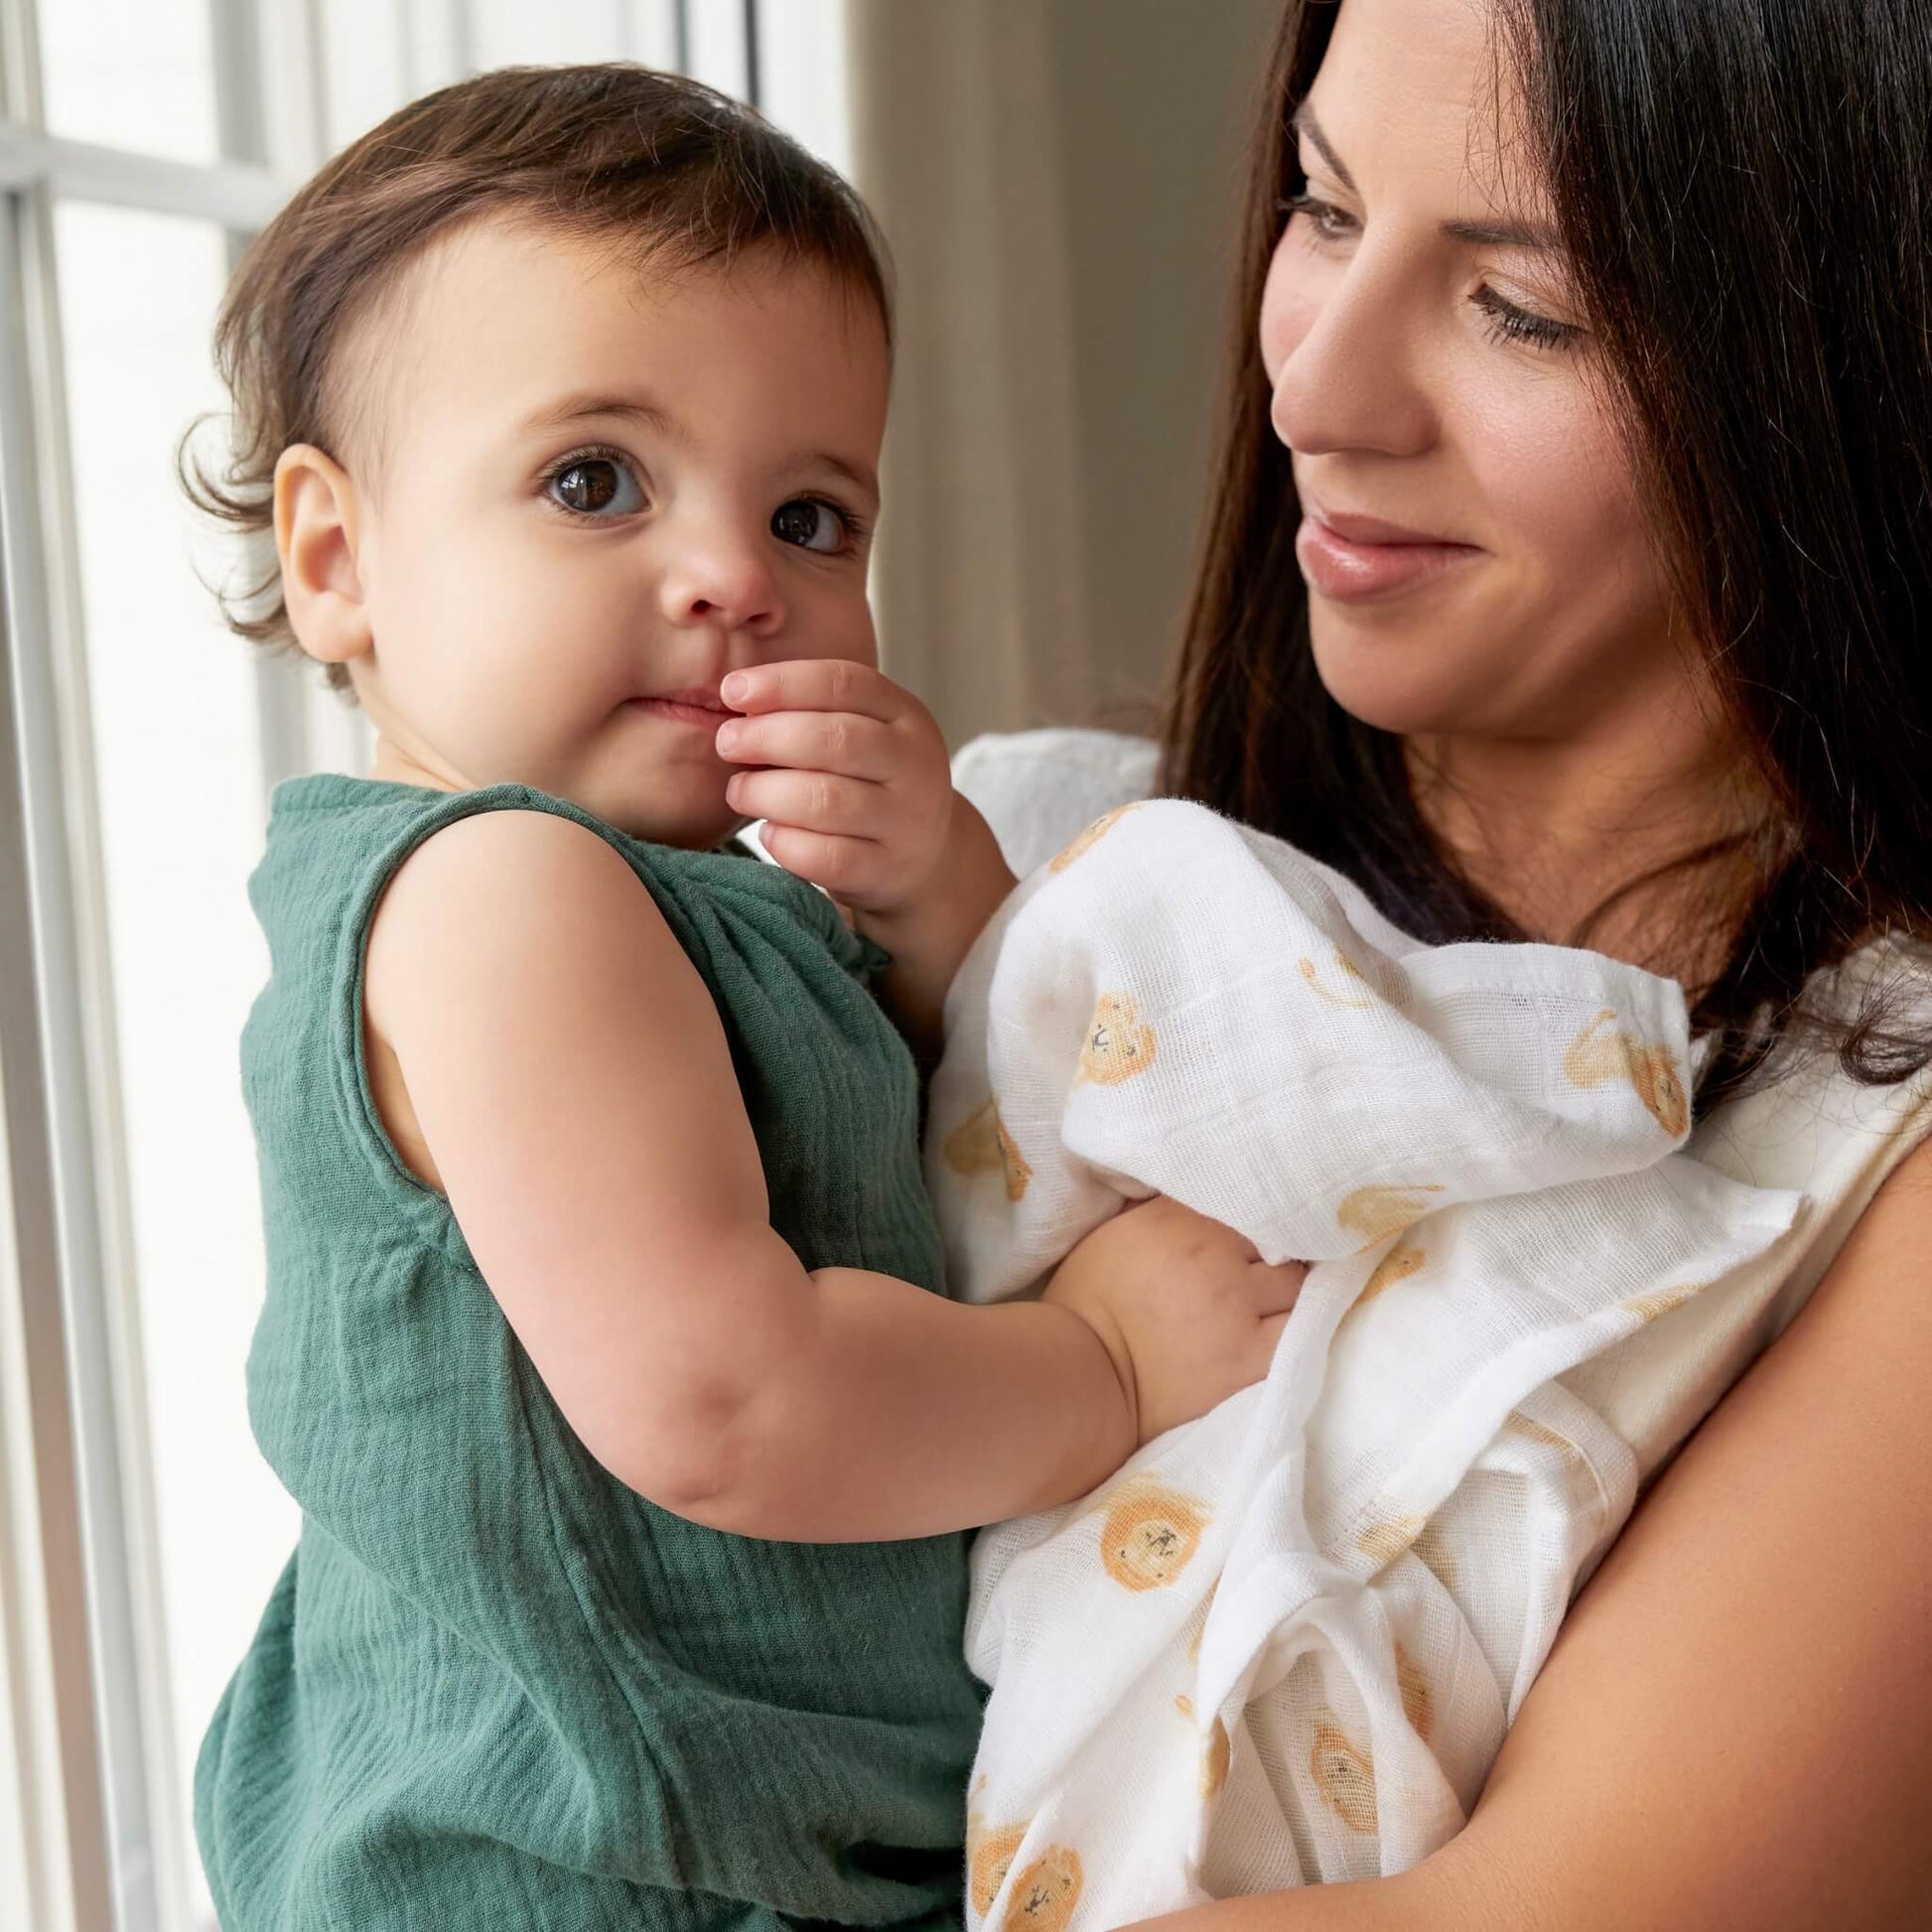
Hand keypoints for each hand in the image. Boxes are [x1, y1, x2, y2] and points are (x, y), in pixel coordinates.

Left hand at [714, 659, 953, 916]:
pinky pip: (827, 857)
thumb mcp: (859, 734)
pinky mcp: (886, 870)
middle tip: (727, 743)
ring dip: (766, 792)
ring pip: (827, 800)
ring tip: (739, 791)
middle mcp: (914, 764)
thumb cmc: (868, 783)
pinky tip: (769, 833)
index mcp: (905, 715)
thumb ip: (811, 714)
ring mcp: (906, 821)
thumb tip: (737, 702)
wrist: (921, 857)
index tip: (732, 691)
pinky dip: (785, 843)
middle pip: (836, 740)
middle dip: (767, 737)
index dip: (782, 684)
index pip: (844, 683)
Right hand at [1043, 1198, 1305, 1446]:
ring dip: (1290, 1293)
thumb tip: (1197, 1198)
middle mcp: (1214, 1254)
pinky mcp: (1250, 1354)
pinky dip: (1302, 1327)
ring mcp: (1236, 1304)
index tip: (1248, 1239)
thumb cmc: (1087, 1303)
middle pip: (1278, 1239)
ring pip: (1298, 1284)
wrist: (1084, 1375)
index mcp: (1178, 1219)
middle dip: (1275, 1255)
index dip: (1250, 1222)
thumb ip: (1164, 1212)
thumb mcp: (1117, 1233)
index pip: (1242, 1202)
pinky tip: (1289, 1332)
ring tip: (1275, 1307)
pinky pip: (1303, 1330)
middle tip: (1262, 1275)